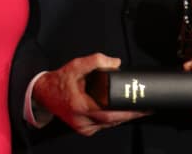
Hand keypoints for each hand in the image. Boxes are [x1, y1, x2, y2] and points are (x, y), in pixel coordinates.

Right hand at [33, 53, 147, 135]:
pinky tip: (121, 111)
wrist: (44, 94)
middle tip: (147, 108)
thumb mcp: (76, 65)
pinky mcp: (84, 129)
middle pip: (113, 122)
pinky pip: (103, 125)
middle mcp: (82, 121)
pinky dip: (113, 119)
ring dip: (123, 117)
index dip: (128, 112)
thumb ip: (96, 61)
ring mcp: (83, 127)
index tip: (142, 107)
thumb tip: (117, 63)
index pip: (110, 114)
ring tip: (138, 109)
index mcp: (81, 106)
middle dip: (131, 115)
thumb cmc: (60, 81)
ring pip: (109, 125)